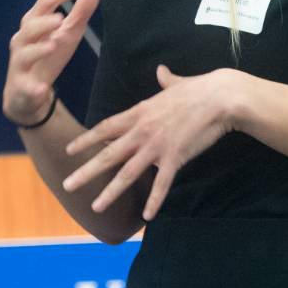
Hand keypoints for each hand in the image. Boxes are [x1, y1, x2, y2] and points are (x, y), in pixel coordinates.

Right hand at [4, 0, 100, 124]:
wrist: (27, 94)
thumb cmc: (47, 56)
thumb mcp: (67, 33)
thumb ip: (81, 10)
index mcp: (34, 24)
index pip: (43, 3)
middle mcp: (23, 41)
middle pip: (29, 27)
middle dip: (43, 23)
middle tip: (60, 19)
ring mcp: (20, 65)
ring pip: (24, 55)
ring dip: (38, 50)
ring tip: (53, 45)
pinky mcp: (22, 88)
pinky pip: (27, 88)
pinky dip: (34, 88)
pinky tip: (42, 89)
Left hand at [62, 65, 239, 218]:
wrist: (219, 98)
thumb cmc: (199, 89)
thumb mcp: (175, 84)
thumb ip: (165, 80)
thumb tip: (162, 70)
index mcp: (139, 113)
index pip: (105, 128)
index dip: (86, 140)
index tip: (69, 150)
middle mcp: (141, 131)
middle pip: (108, 155)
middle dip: (86, 172)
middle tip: (67, 186)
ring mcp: (157, 146)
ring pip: (127, 174)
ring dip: (110, 192)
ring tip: (96, 207)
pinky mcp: (175, 157)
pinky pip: (162, 184)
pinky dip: (154, 201)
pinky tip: (147, 216)